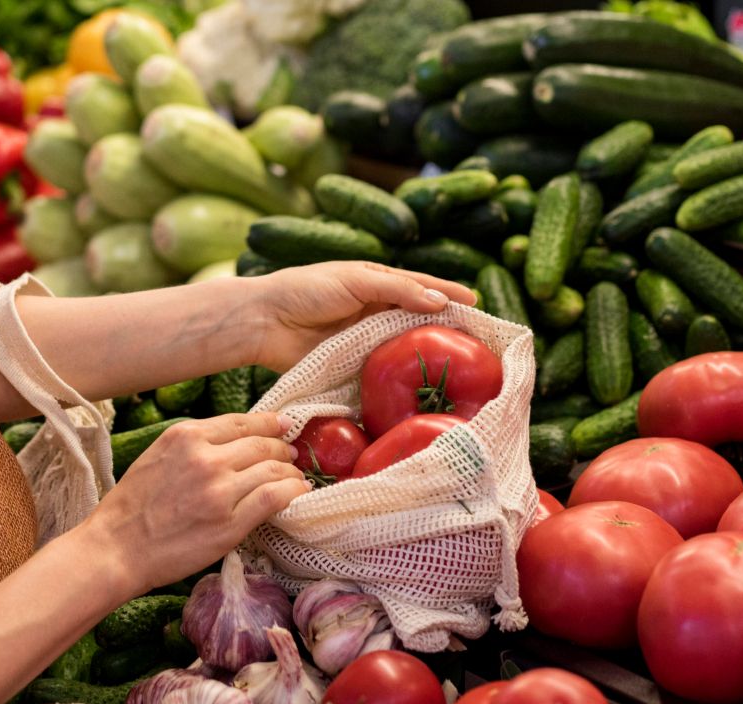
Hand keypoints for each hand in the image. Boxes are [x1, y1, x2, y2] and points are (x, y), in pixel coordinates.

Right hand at [81, 413, 309, 593]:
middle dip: (283, 448)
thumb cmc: (132, 507)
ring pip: (274, 469)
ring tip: (296, 477)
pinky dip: (293, 492)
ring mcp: (220, 491)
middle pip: (263, 444)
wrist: (116, 548)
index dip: (270, 423)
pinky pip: (275, 497)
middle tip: (292, 456)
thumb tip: (235, 442)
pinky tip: (298, 493)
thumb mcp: (158, 457)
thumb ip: (194, 446)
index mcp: (186, 436)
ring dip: (291, 472)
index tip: (284, 425)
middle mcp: (206, 458)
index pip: (242, 422)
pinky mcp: (230, 523)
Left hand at [252, 262, 476, 372]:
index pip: (422, 287)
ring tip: (459, 365)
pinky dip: (402, 376)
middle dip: (446, 328)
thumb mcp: (356, 281)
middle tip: (477, 341)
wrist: (265, 321)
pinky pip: (384, 370)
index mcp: (377, 283)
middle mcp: (376, 311)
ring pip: (404, 346)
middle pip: (418, 319)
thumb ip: (397, 290)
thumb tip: (440, 302)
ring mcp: (366, 340)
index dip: (449, 295)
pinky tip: (422, 385)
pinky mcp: (354, 365)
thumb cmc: (307, 290)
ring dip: (428, 354)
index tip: (476, 304)